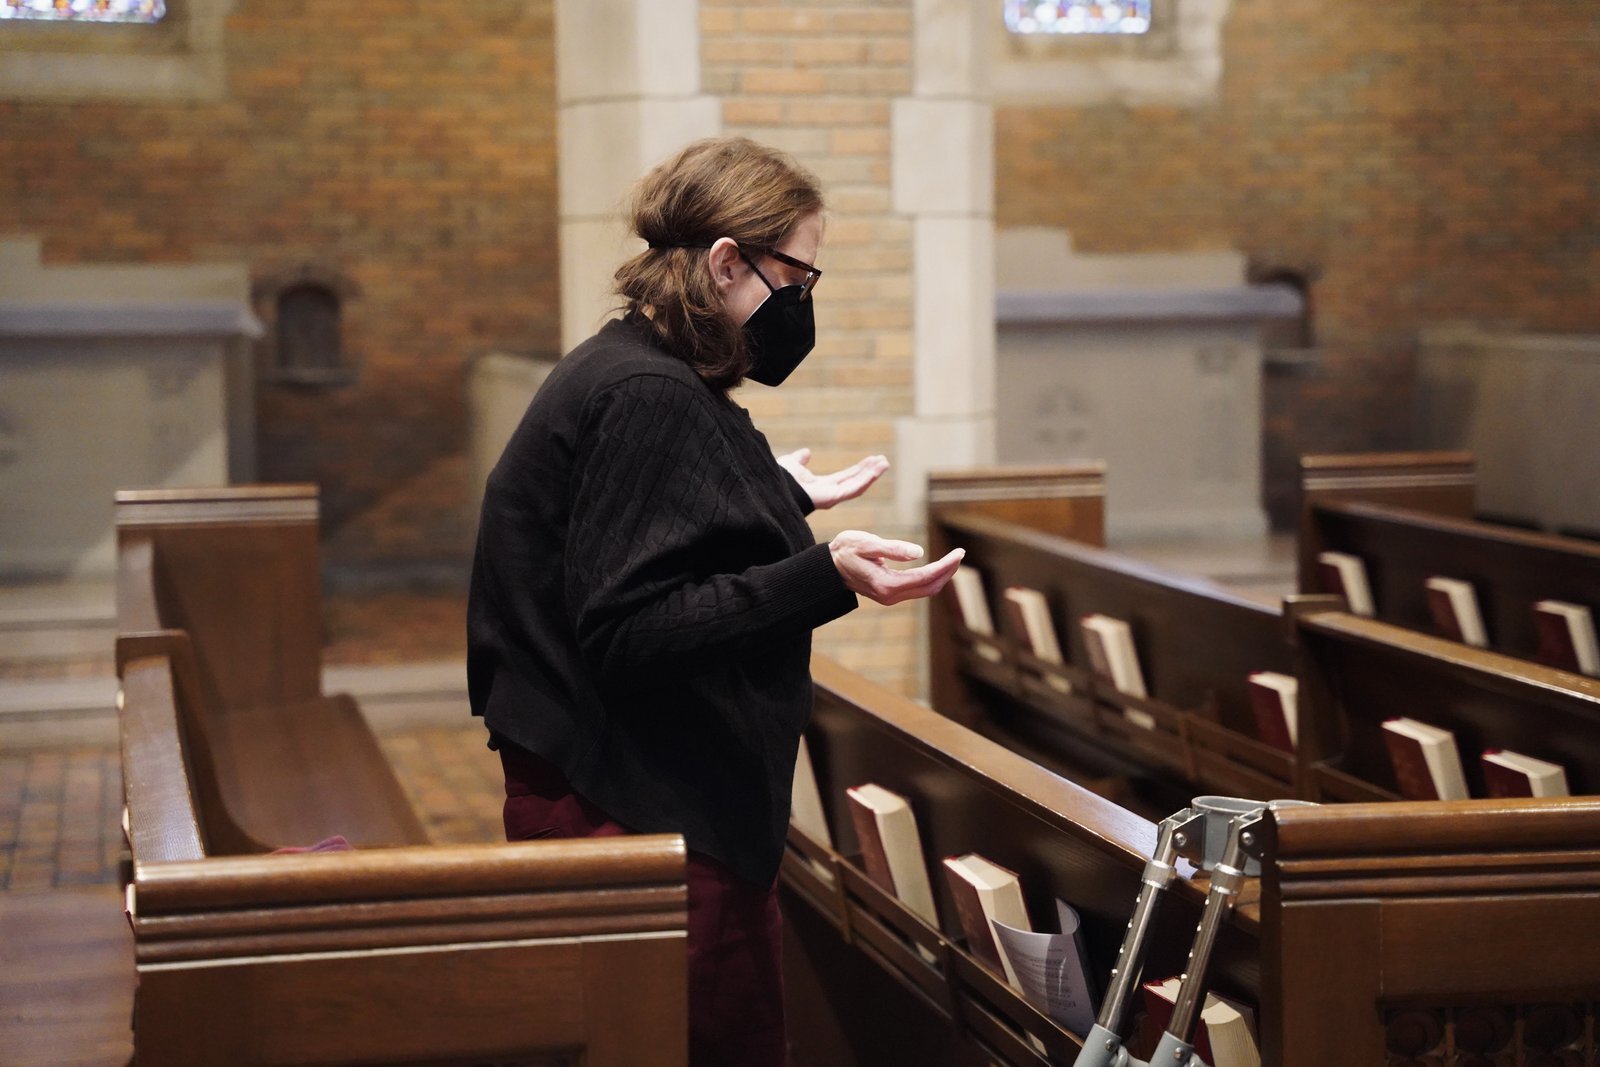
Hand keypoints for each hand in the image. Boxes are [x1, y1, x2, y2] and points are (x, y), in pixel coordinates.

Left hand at [777, 449, 888, 509]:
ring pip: (857, 486)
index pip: (846, 477)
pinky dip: (866, 480)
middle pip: (855, 481)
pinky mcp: (833, 498)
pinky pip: (853, 490)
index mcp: (822, 486)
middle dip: (869, 472)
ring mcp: (832, 497)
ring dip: (872, 475)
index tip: (872, 459)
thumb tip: (806, 452)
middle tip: (883, 461)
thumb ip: (800, 459)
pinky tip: (876, 471)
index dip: (859, 469)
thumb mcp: (792, 463)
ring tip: (885, 463)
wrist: (774, 486)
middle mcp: (830, 494)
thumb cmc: (780, 479)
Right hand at [828, 531, 964, 605]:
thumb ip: (892, 549)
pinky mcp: (890, 594)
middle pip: (929, 587)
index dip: (945, 566)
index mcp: (886, 584)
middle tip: (960, 554)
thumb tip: (919, 552)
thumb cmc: (845, 550)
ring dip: (941, 576)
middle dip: (947, 572)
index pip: (925, 577)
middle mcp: (890, 596)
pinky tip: (938, 567)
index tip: (959, 553)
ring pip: (925, 590)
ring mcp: (890, 597)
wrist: (829, 567)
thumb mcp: (866, 543)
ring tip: (953, 559)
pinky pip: (917, 589)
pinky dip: (931, 578)